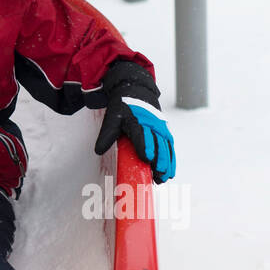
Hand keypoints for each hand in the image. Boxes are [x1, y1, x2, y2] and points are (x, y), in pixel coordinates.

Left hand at [94, 60, 175, 183]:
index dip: (145, 146)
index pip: (141, 135)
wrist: (137, 91)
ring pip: (166, 147)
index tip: (147, 158)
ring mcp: (160, 128)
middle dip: (159, 159)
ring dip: (167, 163)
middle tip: (158, 174)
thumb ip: (106, 135)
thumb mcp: (112, 118)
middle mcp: (151, 124)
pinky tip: (170, 173)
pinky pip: (169, 147)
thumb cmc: (123, 108)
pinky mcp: (165, 132)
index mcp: (137, 120)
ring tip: (164, 177)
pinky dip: (171, 160)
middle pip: (157, 144)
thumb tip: (98, 151)